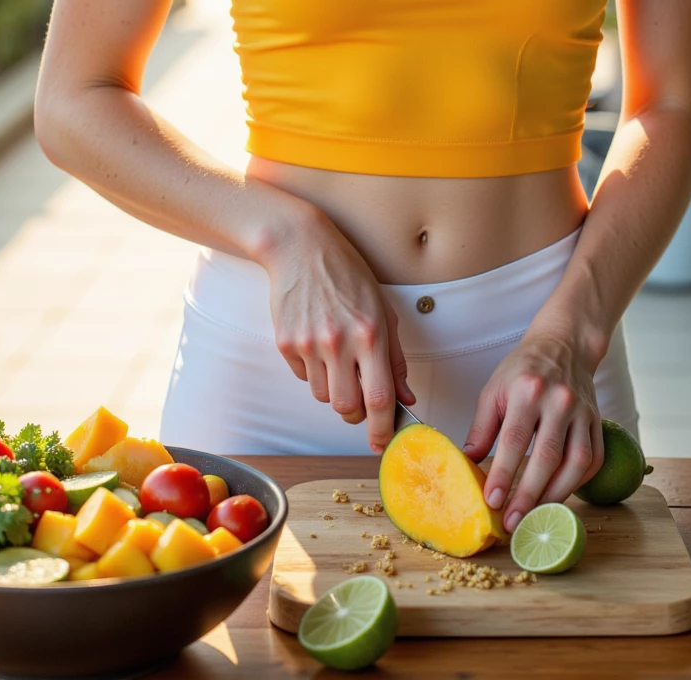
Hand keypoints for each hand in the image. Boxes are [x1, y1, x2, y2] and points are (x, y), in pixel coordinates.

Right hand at [262, 210, 415, 451]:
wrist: (300, 248)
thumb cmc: (347, 275)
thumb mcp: (383, 310)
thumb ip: (395, 359)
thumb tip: (405, 399)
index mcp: (369, 333)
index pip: (380, 397)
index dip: (383, 429)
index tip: (384, 443)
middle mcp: (339, 341)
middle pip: (347, 407)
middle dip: (357, 412)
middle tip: (361, 396)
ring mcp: (308, 344)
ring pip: (324, 397)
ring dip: (335, 389)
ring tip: (338, 358)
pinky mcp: (285, 343)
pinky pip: (304, 378)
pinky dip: (314, 372)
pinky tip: (318, 343)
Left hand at [462, 334, 604, 533]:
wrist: (563, 345)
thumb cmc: (523, 370)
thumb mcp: (494, 390)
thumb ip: (481, 428)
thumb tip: (468, 465)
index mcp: (528, 390)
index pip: (514, 439)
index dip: (503, 473)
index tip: (493, 501)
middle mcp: (559, 401)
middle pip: (546, 457)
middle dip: (528, 495)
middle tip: (513, 523)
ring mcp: (582, 412)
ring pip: (575, 463)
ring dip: (555, 495)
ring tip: (535, 517)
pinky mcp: (598, 422)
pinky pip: (593, 460)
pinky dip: (577, 483)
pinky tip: (559, 495)